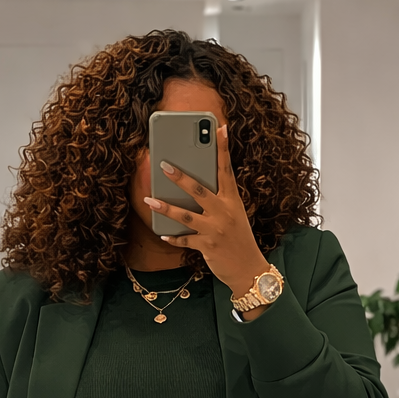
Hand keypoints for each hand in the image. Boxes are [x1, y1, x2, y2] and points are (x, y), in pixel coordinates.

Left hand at [144, 124, 271, 307]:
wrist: (249, 269)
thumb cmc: (239, 239)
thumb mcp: (235, 215)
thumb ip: (219, 200)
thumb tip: (194, 188)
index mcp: (232, 200)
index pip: (227, 169)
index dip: (224, 148)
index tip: (220, 128)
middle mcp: (224, 212)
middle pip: (199, 189)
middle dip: (180, 177)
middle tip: (163, 165)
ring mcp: (215, 229)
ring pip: (185, 215)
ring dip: (165, 207)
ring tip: (149, 200)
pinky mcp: (207, 246)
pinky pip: (185, 239)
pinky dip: (173, 237)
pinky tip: (163, 233)